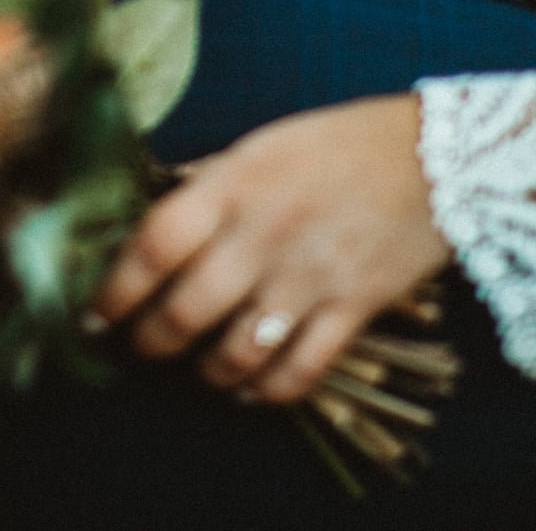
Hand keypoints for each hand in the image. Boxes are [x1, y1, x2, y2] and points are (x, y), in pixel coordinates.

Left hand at [90, 94, 452, 403]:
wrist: (439, 156)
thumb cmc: (339, 144)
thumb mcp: (262, 145)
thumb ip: (209, 185)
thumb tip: (154, 222)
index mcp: (234, 184)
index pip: (153, 246)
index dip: (115, 290)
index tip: (96, 315)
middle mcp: (264, 235)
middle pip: (184, 312)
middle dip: (149, 342)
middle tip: (140, 345)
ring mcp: (310, 278)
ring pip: (234, 354)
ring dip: (204, 372)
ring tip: (196, 367)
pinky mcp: (353, 310)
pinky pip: (297, 373)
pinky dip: (264, 392)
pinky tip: (247, 388)